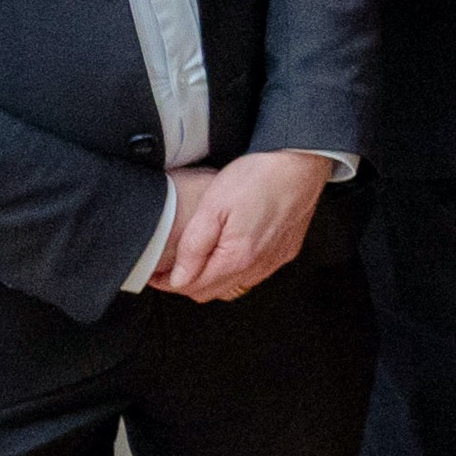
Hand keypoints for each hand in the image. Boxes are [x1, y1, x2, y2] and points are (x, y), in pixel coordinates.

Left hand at [151, 148, 331, 301]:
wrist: (300, 163)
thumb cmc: (258, 178)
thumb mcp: (212, 207)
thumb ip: (193, 247)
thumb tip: (179, 279)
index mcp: (237, 258)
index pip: (193, 287)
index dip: (168, 283)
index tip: (154, 275)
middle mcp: (258, 266)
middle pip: (213, 293)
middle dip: (188, 283)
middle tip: (171, 268)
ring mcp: (274, 261)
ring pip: (235, 286)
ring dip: (214, 279)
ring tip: (199, 260)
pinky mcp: (286, 251)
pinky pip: (256, 273)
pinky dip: (237, 270)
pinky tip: (231, 251)